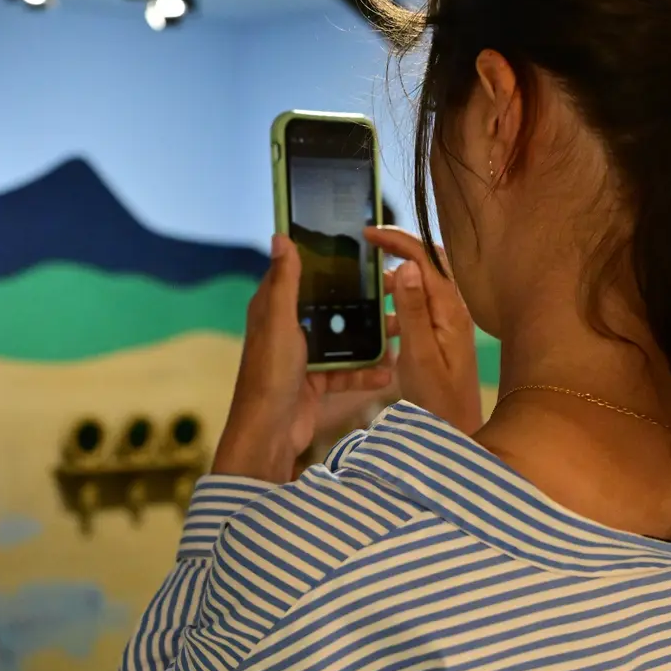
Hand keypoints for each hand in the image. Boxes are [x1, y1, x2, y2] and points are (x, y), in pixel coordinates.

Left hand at [213, 234, 394, 482]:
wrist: (269, 434)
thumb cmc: (270, 374)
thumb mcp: (280, 322)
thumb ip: (285, 282)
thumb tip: (281, 236)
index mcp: (274, 309)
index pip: (301, 274)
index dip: (327, 261)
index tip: (361, 249)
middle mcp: (288, 329)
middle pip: (330, 306)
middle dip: (362, 301)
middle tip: (396, 290)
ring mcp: (303, 357)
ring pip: (343, 339)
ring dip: (370, 337)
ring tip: (401, 329)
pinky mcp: (316, 383)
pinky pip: (347, 371)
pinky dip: (367, 372)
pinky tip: (391, 370)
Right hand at [365, 226, 483, 435]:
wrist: (458, 433)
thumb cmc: (437, 401)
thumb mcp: (419, 355)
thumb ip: (413, 311)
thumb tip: (407, 266)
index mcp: (450, 309)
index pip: (426, 257)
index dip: (398, 240)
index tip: (368, 233)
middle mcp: (455, 310)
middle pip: (429, 264)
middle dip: (398, 250)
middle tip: (367, 247)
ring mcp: (451, 322)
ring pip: (423, 285)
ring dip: (397, 280)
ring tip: (369, 288)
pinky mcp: (445, 336)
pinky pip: (421, 307)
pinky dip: (400, 303)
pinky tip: (382, 320)